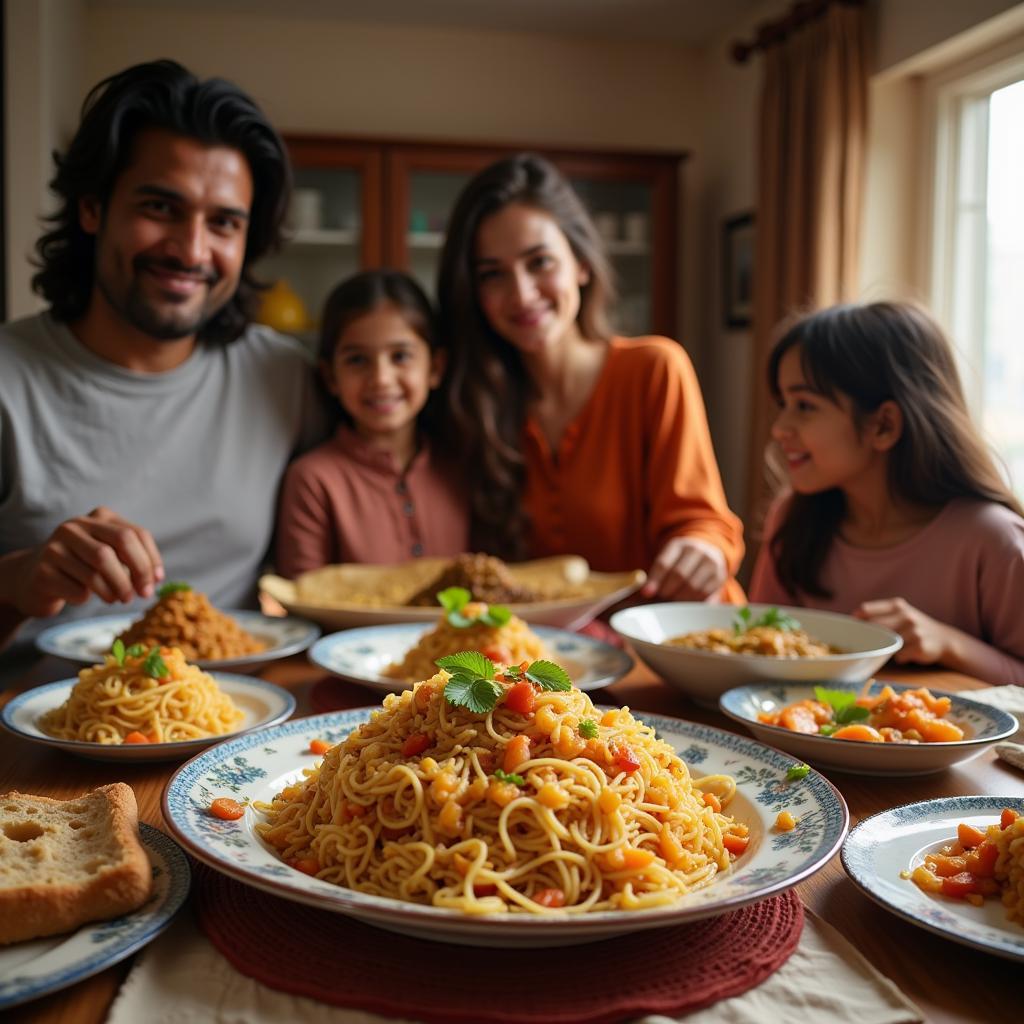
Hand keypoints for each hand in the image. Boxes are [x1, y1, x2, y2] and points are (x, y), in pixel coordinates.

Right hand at [0, 507, 163, 619]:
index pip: (135, 534)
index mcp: (98, 517)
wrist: (32, 578)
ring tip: (118, 599)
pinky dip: (89, 598)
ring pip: (98, 570)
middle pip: (118, 545)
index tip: (156, 581)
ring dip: (115, 590)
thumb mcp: (108, 554)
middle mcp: (75, 526)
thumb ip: (132, 559)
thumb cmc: (81, 567)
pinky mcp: (42, 571)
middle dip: (137, 572)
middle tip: (142, 594)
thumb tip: (155, 578)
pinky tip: (85, 596)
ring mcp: (55, 546)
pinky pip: (78, 589)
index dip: (151, 559)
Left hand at [642, 537, 727, 600]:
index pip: (664, 563)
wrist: (705, 552)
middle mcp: (697, 550)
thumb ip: (656, 574)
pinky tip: (686, 601)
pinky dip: (693, 601)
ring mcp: (711, 562)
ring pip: (693, 586)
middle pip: (679, 575)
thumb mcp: (667, 559)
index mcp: (678, 544)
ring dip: (680, 598)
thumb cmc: (679, 561)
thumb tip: (646, 592)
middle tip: (662, 598)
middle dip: (667, 590)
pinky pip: (704, 593)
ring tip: (673, 600)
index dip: (655, 579)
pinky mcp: (719, 576)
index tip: (646, 593)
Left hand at [853, 597, 950, 664]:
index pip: (867, 610)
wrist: (944, 639)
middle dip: (868, 636)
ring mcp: (914, 632)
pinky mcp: (920, 647)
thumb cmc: (913, 626)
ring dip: (886, 649)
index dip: (857, 619)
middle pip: (875, 627)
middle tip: (866, 642)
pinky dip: (900, 657)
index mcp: (897, 606)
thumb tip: (853, 619)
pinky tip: (906, 654)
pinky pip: (899, 656)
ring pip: (887, 644)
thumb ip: (880, 614)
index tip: (852, 626)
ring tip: (893, 647)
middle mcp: (906, 616)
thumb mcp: (900, 613)